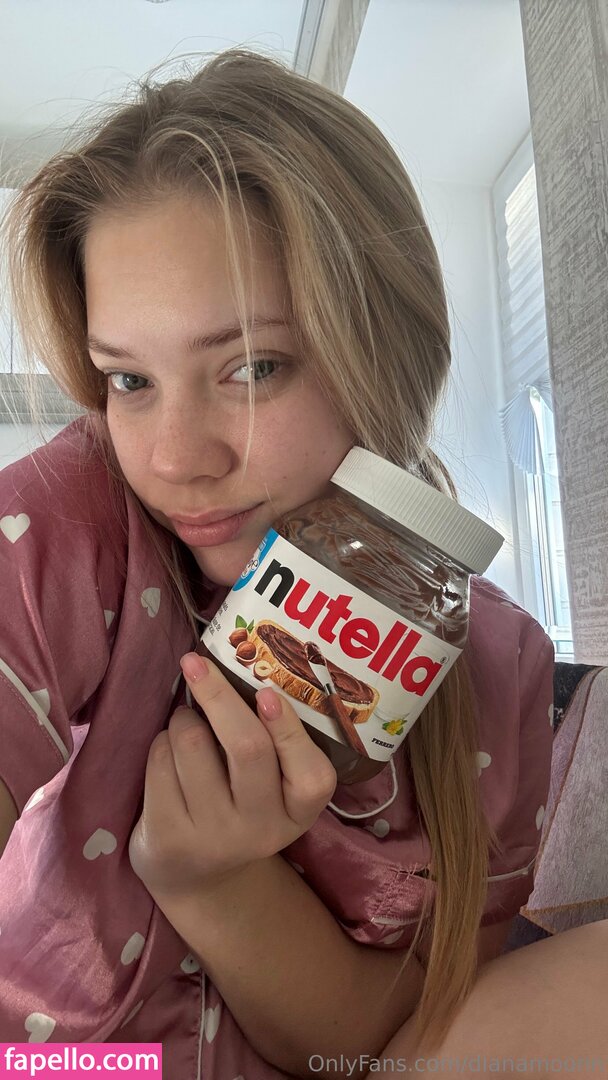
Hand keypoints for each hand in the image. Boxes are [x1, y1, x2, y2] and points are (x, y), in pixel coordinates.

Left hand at [128, 653, 336, 902]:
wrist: (197, 873)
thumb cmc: (241, 803)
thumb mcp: (274, 785)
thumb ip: (274, 739)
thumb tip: (247, 664)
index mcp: (300, 811)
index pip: (311, 774)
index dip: (289, 730)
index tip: (267, 692)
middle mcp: (262, 829)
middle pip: (247, 747)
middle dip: (218, 695)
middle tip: (196, 663)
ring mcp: (215, 837)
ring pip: (193, 744)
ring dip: (184, 717)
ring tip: (188, 722)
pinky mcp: (170, 838)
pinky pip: (161, 762)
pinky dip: (161, 742)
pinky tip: (169, 752)